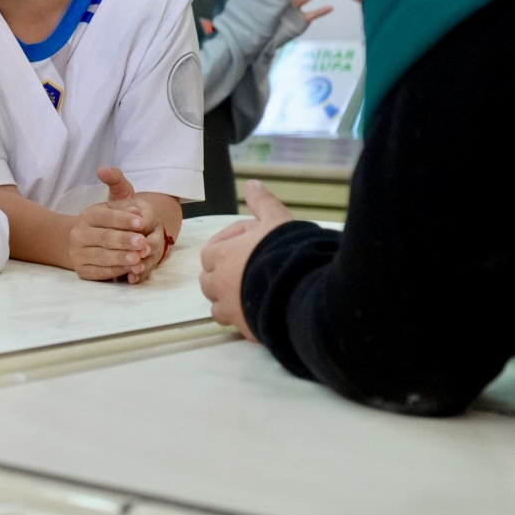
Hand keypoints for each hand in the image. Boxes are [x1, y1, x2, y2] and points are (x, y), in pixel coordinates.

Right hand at [68, 167, 166, 282]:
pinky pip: (99, 273)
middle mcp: (78, 234)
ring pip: (101, 256)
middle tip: (142, 242)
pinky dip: (115, 271)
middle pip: (104, 238)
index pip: (106, 216)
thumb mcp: (115, 207)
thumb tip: (137, 212)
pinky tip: (129, 269)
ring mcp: (77, 253)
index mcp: (88, 215)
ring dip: (121, 258)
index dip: (124, 219)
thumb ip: (125, 204)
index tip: (141, 222)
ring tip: (137, 258)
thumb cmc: (108, 222)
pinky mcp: (81, 270)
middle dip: (124, 240)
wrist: (85, 241)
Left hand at [198, 179, 292, 340]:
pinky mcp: (247, 329)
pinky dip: (246, 317)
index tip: (249, 243)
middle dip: (224, 273)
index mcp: (221, 257)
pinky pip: (239, 325)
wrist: (304, 292)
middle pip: (209, 280)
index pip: (210, 252)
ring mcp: (231, 309)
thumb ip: (262, 203)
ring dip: (230, 299)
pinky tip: (264, 308)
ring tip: (253, 289)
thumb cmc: (287, 253)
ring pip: (219, 306)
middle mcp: (219, 285)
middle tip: (249, 266)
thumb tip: (253, 185)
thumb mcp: (277, 220)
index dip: (229, 244)